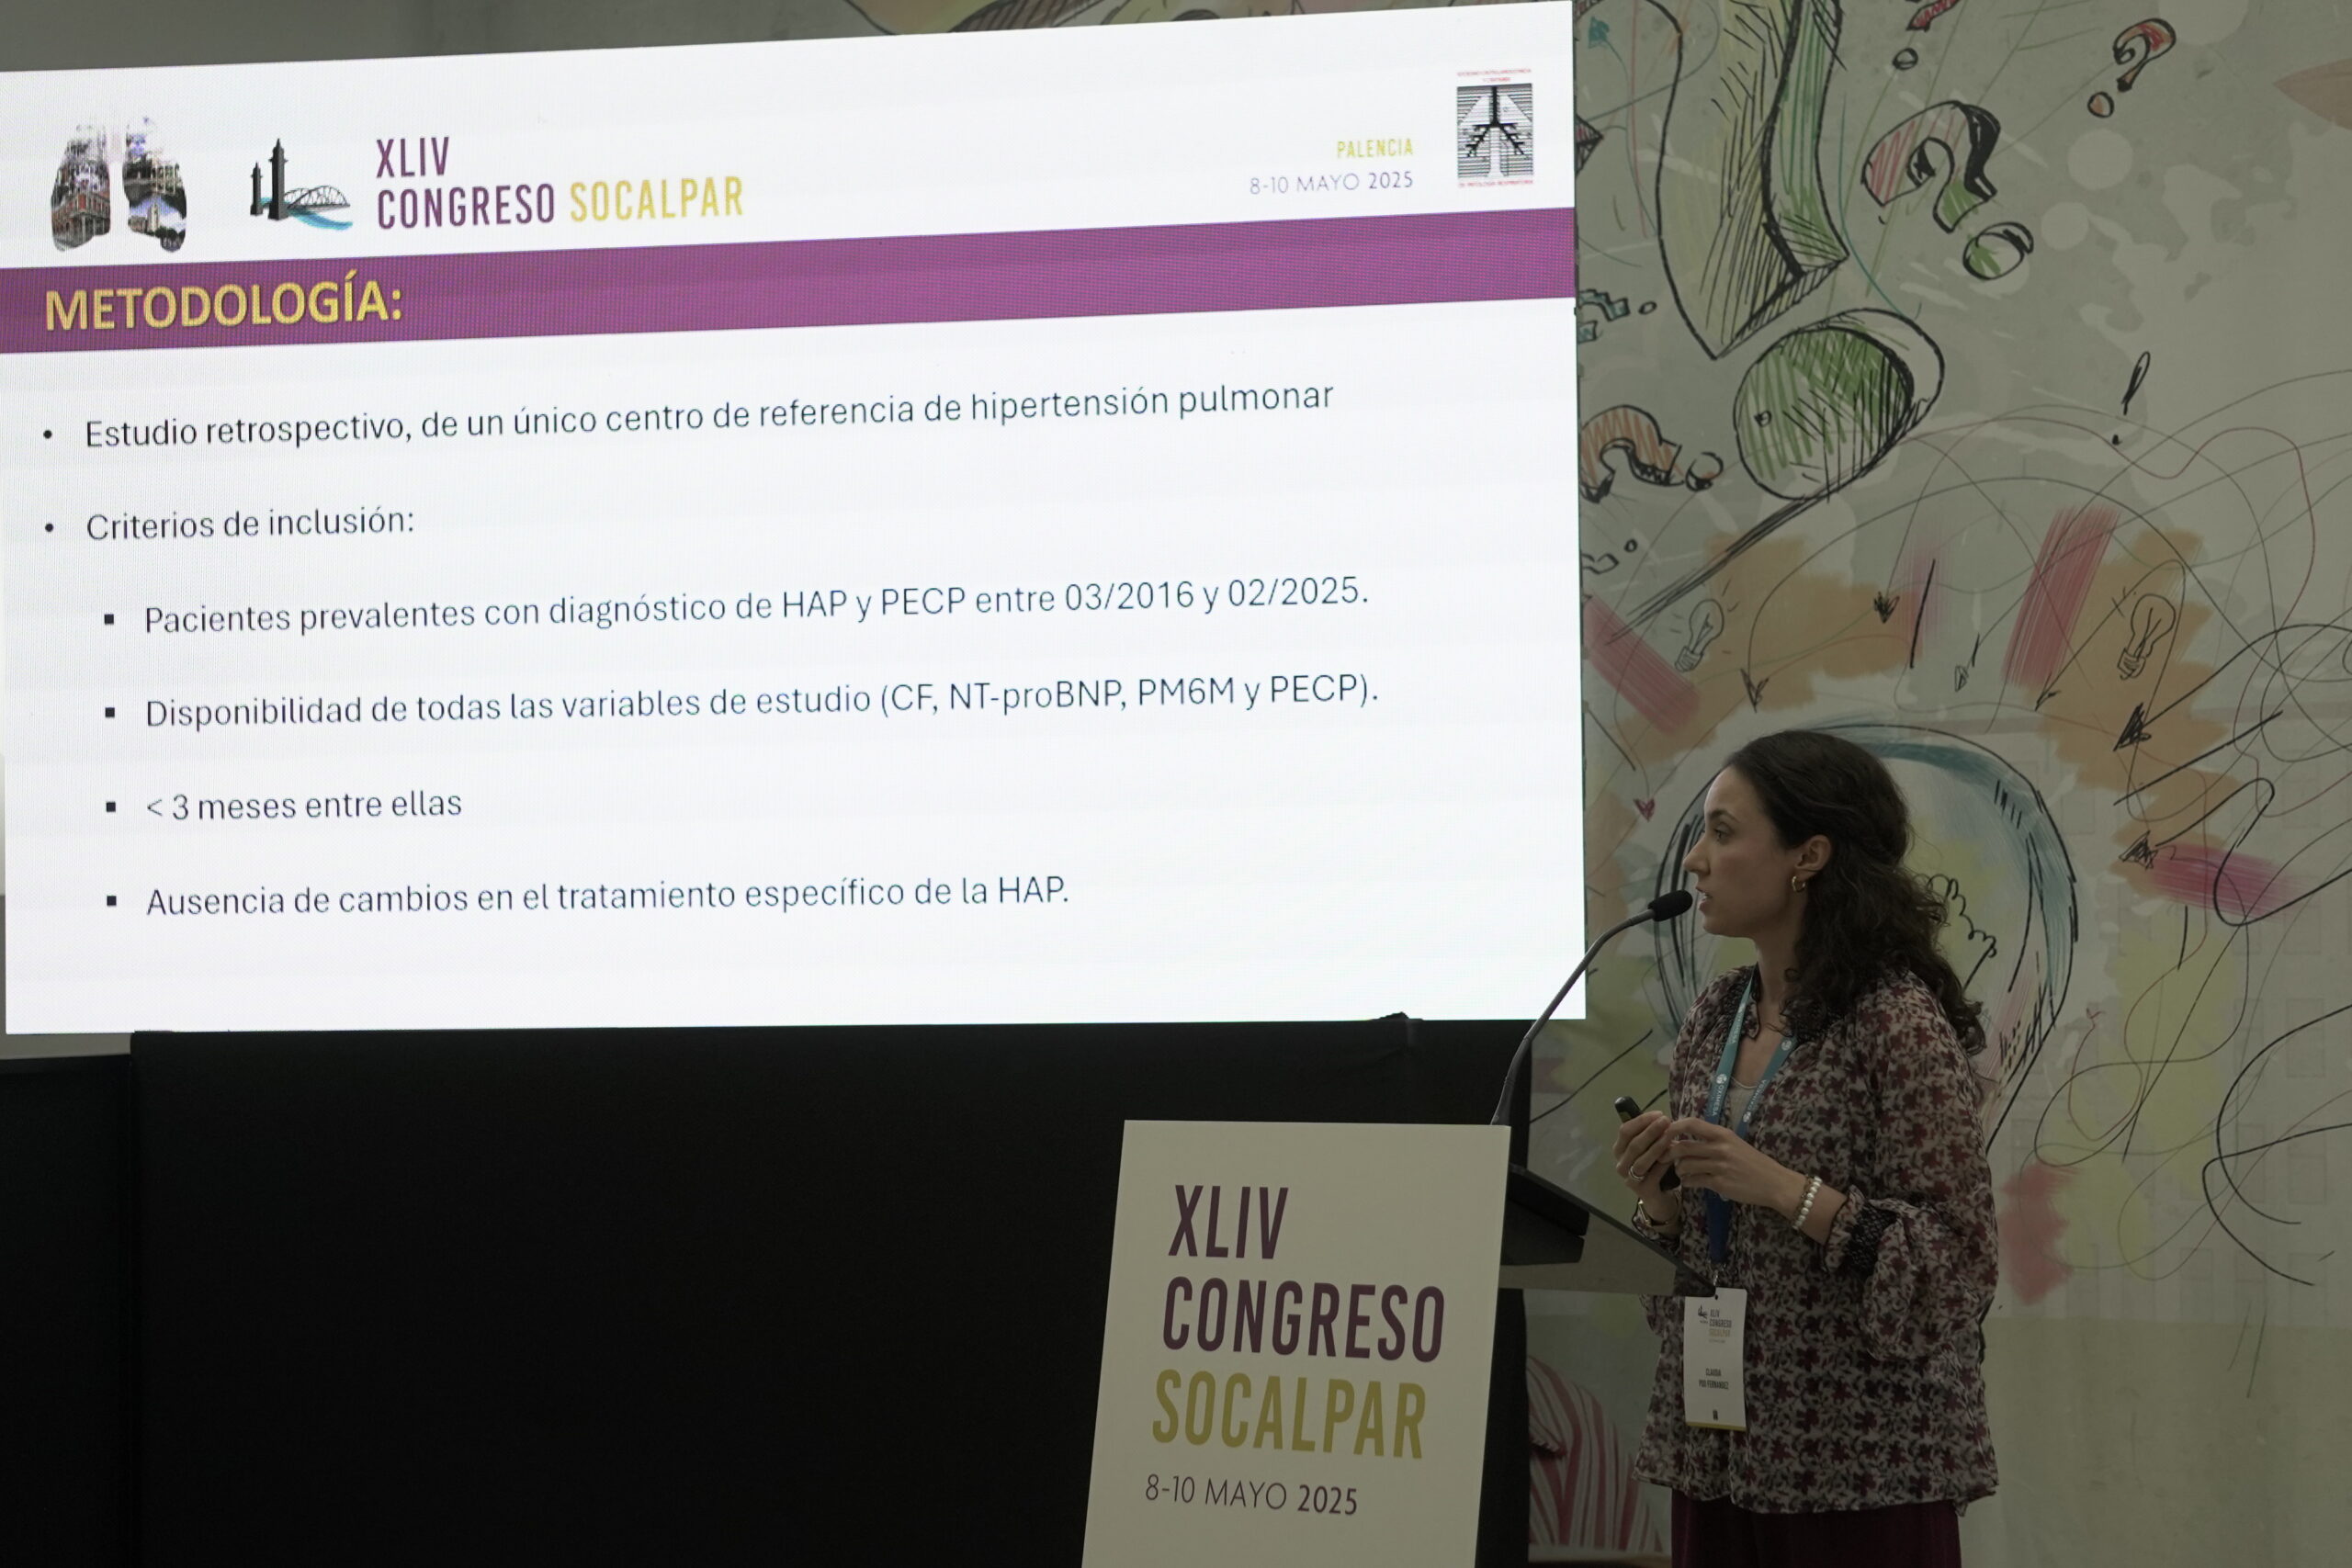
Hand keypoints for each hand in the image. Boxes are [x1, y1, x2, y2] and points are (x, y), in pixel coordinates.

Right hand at [1611, 1111, 1679, 1210]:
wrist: (1658, 1196)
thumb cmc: (1653, 1168)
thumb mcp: (1648, 1149)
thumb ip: (1650, 1136)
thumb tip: (1661, 1118)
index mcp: (1619, 1150)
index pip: (1625, 1131)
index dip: (1641, 1121)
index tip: (1659, 1114)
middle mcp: (1621, 1164)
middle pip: (1634, 1145)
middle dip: (1651, 1131)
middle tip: (1666, 1120)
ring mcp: (1630, 1179)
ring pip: (1642, 1160)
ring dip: (1657, 1146)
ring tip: (1670, 1135)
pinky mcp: (1643, 1190)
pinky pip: (1654, 1174)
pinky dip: (1664, 1163)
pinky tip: (1674, 1155)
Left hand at [1662, 1118, 1807, 1217]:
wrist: (1775, 1183)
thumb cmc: (1754, 1163)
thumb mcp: (1735, 1144)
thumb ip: (1713, 1140)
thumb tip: (1686, 1138)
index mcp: (1723, 1134)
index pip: (1692, 1124)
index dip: (1674, 1127)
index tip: (1664, 1133)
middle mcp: (1720, 1148)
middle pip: (1683, 1146)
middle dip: (1668, 1152)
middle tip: (1662, 1157)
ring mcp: (1719, 1166)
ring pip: (1686, 1165)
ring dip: (1678, 1169)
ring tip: (1680, 1171)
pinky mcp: (1720, 1183)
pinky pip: (1694, 1181)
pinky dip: (1687, 1182)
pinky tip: (1689, 1182)